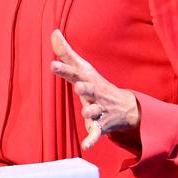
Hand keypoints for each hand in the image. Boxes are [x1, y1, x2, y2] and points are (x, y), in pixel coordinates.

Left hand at [49, 29, 140, 149]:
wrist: (125, 106)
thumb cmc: (96, 84)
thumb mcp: (82, 68)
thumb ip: (65, 53)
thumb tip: (53, 31)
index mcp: (87, 79)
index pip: (74, 72)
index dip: (63, 69)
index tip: (52, 64)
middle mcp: (94, 93)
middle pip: (89, 90)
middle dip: (85, 88)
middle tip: (79, 87)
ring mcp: (98, 110)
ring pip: (94, 111)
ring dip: (90, 112)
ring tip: (86, 113)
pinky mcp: (100, 126)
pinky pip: (96, 133)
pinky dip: (92, 140)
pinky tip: (86, 146)